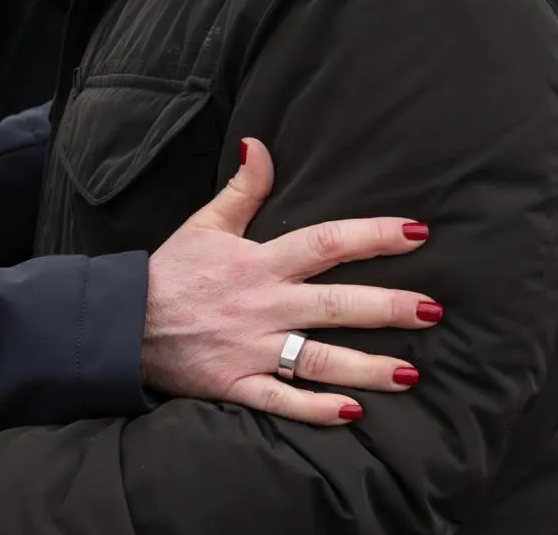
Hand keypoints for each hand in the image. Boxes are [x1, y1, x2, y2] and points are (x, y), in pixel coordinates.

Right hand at [142, 138, 437, 424]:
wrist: (123, 324)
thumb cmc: (169, 272)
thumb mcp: (204, 223)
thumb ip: (243, 189)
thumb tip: (260, 144)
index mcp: (259, 262)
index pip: (326, 242)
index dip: (373, 236)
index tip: (417, 233)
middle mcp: (264, 305)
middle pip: (336, 304)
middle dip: (389, 307)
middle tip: (434, 310)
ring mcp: (252, 348)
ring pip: (320, 359)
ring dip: (368, 367)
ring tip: (412, 373)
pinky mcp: (237, 384)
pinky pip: (283, 401)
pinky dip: (317, 410)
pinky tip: (354, 413)